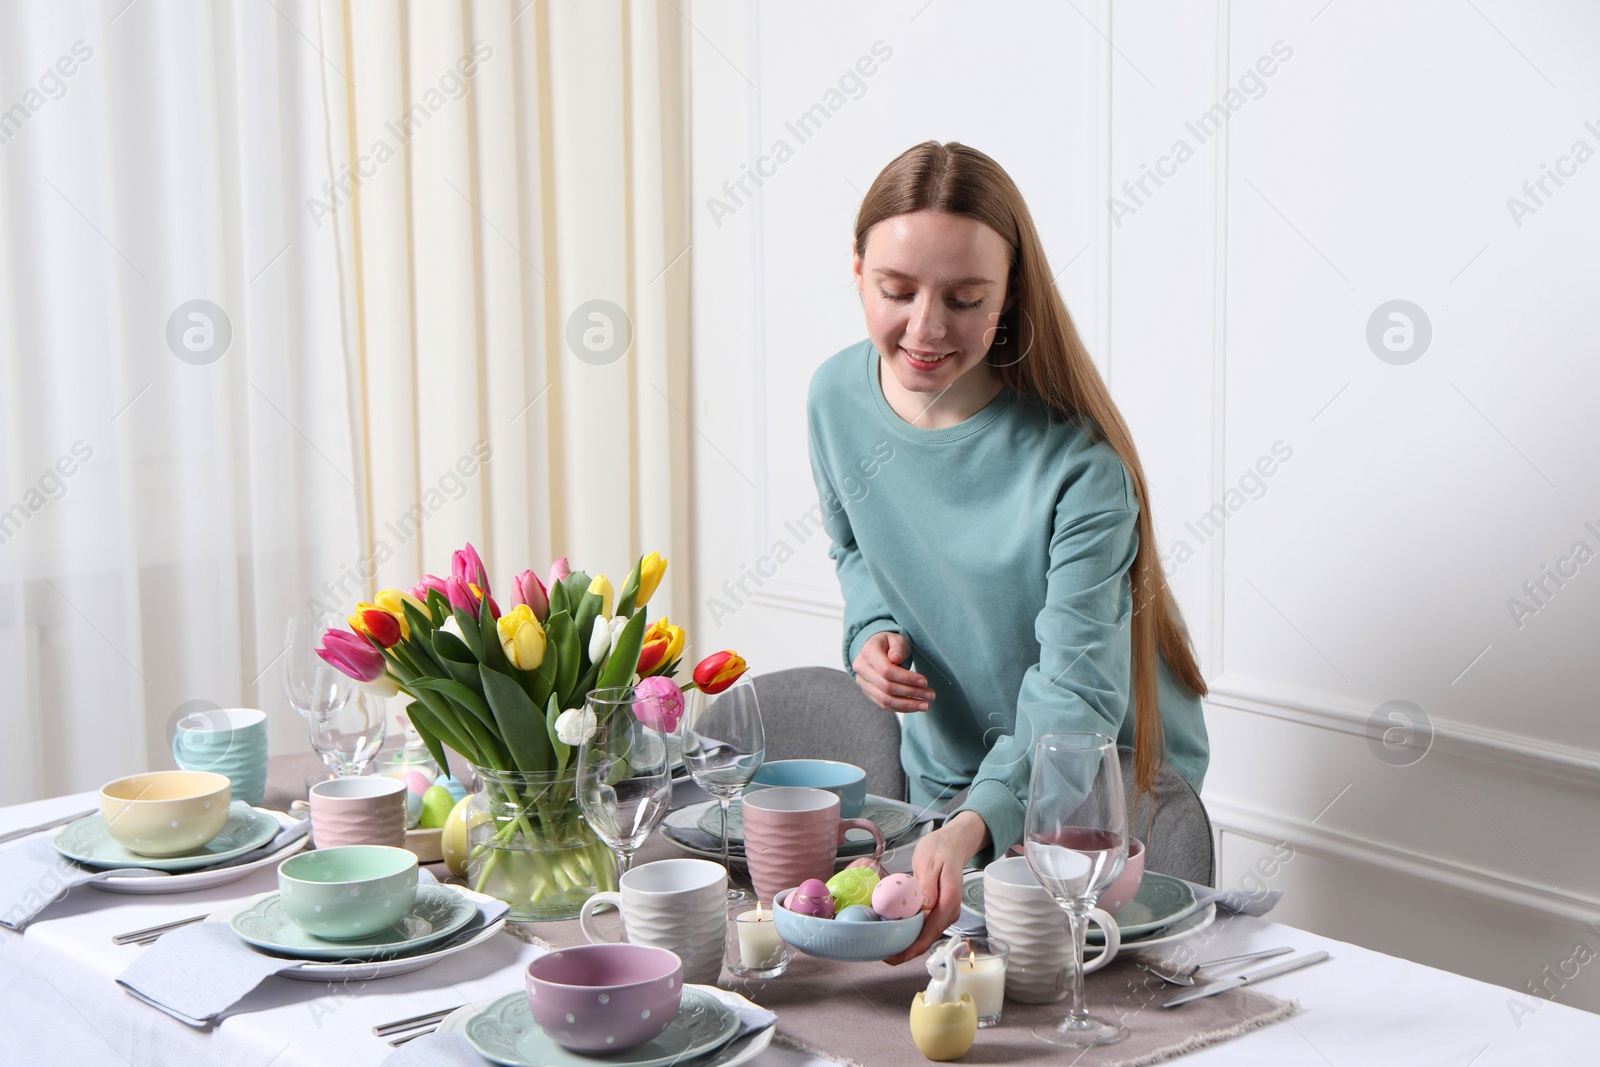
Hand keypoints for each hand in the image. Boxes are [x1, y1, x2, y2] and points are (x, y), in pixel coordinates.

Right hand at [852, 631, 934, 711]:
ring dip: (908, 704)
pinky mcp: (868, 692)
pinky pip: (884, 705)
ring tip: (925, 705)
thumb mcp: (896, 639)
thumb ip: (898, 648)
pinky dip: (901, 708)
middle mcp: (861, 669)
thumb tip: (896, 659)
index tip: (925, 681)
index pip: (887, 670)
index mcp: (868, 652)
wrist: (876, 649)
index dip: (906, 678)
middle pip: (887, 687)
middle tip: (931, 695)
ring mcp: (863, 683)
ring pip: (885, 700)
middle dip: (911, 693)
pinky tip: (915, 707)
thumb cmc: (889, 643)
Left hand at [883, 810, 990, 965]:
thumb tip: (925, 906)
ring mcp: (945, 912)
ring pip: (926, 934)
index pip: (932, 930)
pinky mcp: (938, 911)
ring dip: (907, 942)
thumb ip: (927, 884)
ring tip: (884, 946)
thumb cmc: (940, 850)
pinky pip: (924, 926)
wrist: (952, 844)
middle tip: (882, 955)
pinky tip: (894, 932)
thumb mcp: (930, 862)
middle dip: (907, 950)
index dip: (914, 947)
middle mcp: (950, 911)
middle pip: (928, 938)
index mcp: (949, 900)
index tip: (896, 956)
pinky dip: (910, 931)